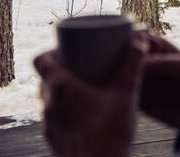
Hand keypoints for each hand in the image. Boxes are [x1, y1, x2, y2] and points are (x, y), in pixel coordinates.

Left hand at [33, 35, 147, 156]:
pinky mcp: (54, 141)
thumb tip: (139, 39)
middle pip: (45, 79)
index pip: (40, 60)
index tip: (68, 50)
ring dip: (63, 93)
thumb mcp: (126, 94)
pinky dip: (66, 113)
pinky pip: (55, 119)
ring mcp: (49, 125)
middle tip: (82, 66)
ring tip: (85, 90)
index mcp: (59, 87)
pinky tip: (84, 116)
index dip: (50, 52)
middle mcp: (48, 104)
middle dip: (62, 71)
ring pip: (49, 100)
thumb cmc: (110, 133)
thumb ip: (132, 64)